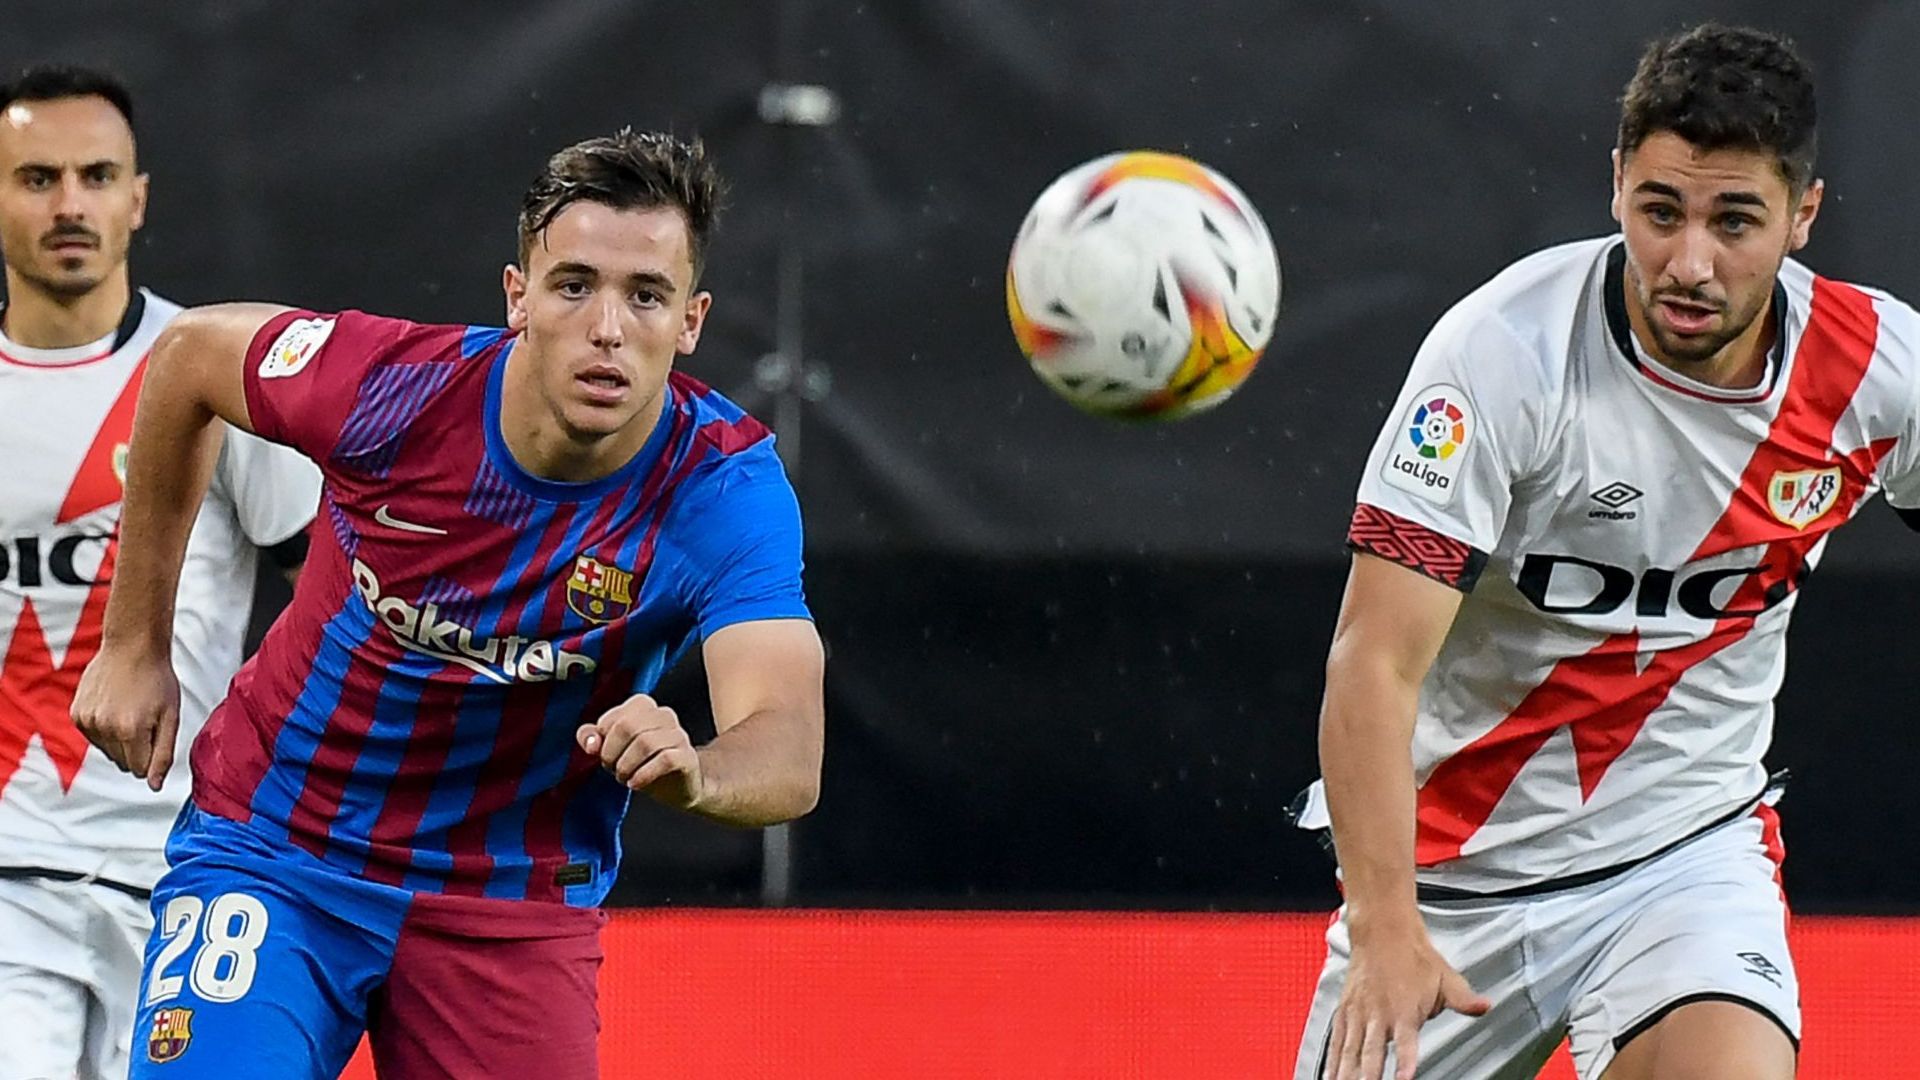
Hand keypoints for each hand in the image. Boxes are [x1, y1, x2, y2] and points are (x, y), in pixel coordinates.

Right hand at [71, 645, 181, 791]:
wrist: (132, 646)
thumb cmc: (158, 680)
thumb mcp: (171, 717)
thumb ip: (163, 754)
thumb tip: (154, 786)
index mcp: (130, 732)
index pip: (140, 771)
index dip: (152, 755)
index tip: (157, 733)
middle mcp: (104, 729)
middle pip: (122, 762)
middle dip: (137, 748)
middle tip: (146, 718)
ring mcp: (87, 721)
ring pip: (107, 751)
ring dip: (120, 739)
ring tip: (131, 710)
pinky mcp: (76, 714)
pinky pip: (94, 737)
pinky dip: (105, 728)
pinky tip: (115, 705)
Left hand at [576, 694, 704, 809]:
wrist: (678, 786)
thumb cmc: (643, 763)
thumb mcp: (613, 749)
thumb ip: (594, 738)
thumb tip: (590, 743)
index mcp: (643, 707)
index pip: (614, 718)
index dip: (602, 740)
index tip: (602, 756)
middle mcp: (664, 715)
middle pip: (628, 727)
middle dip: (612, 753)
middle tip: (611, 769)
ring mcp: (678, 735)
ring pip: (646, 743)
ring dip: (626, 766)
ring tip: (624, 778)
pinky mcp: (687, 756)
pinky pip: (665, 759)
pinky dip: (643, 775)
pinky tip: (635, 784)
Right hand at [1327, 922, 1490, 1079]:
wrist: (1382, 931)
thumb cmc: (1413, 956)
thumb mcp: (1445, 977)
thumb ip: (1463, 998)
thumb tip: (1484, 1006)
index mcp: (1404, 1010)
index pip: (1405, 1042)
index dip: (1405, 1061)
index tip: (1404, 1078)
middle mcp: (1378, 1014)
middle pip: (1371, 1052)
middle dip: (1368, 1076)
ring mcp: (1359, 1013)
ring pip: (1350, 1049)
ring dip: (1346, 1072)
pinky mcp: (1346, 1010)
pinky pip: (1337, 1039)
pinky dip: (1333, 1058)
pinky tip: (1331, 1075)